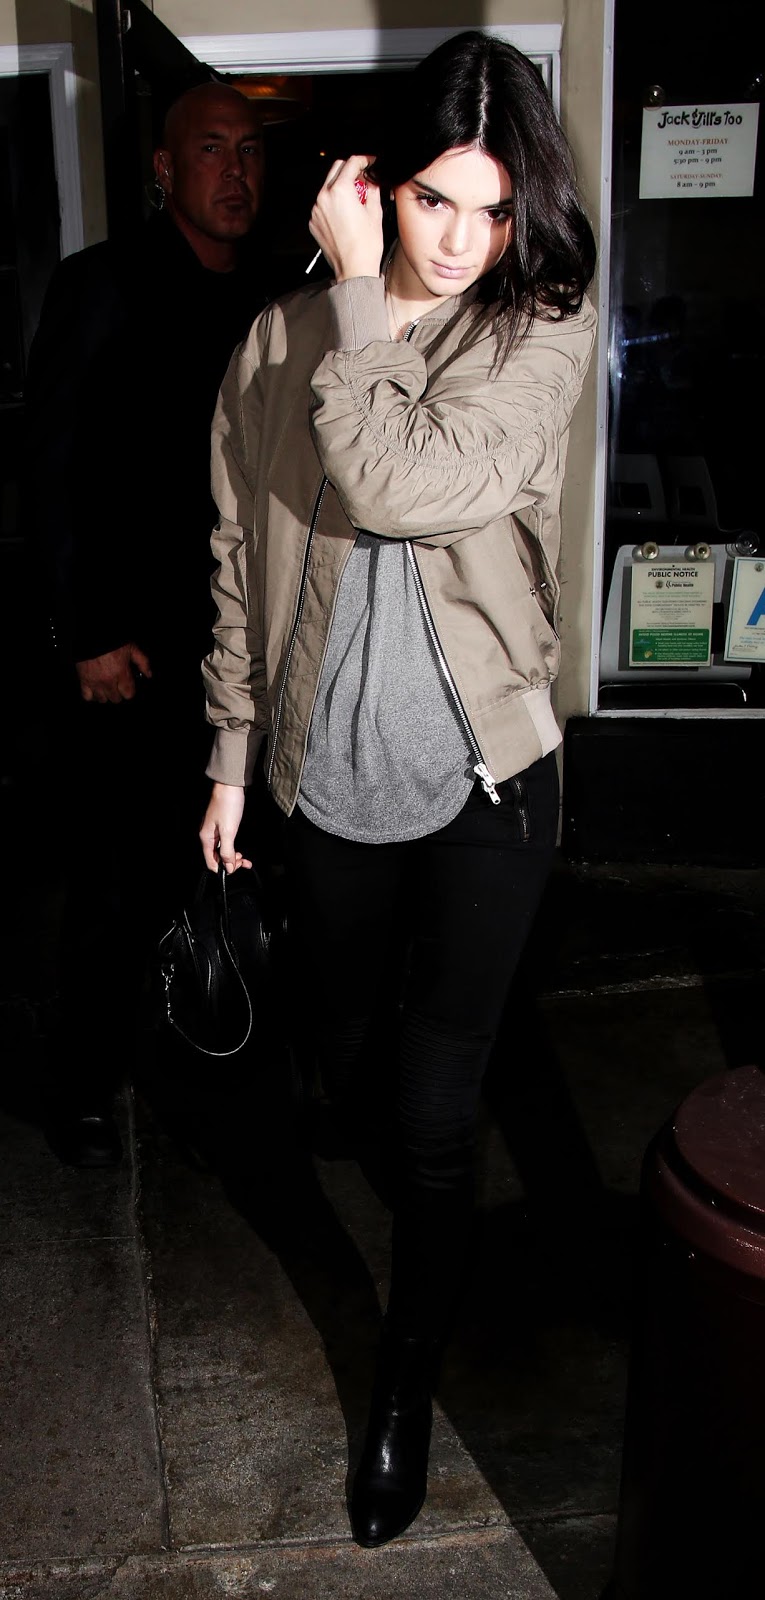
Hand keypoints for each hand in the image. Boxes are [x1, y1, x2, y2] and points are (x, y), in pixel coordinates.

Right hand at [76, 642, 151, 703]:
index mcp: (121, 673)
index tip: (128, 686)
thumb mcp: (132, 648)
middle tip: (117, 686)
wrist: (92, 636)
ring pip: (102, 700)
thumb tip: (149, 674)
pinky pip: (87, 697)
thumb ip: (142, 662)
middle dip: (118, 694)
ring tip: (106, 688)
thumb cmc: (111, 641)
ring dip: (105, 695)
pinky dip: (91, 696)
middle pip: (115, 699)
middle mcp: (108, 681)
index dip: (129, 691)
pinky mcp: (84, 680)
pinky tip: (94, 690)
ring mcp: (95, 682)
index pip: (128, 694)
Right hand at [199, 782, 251, 873]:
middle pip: (217, 858)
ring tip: (245, 859)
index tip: (236, 867)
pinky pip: (226, 843)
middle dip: (230, 863)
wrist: (230, 786)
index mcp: (206, 838)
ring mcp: (215, 831)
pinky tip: (240, 851)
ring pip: (223, 851)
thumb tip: (228, 867)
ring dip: (233, 856)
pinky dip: (233, 848)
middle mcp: (208, 836)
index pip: (211, 862)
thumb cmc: (228, 805)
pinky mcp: (222, 827)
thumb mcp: (228, 831)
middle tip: (243, 862)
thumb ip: (227, 851)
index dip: (223, 868)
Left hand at [309, 155, 382, 281]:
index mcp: (340, 191)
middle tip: (363, 179)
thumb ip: (372, 189)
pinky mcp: (314, 222)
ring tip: (356, 200)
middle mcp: (324, 197)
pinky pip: (323, 204)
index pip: (351, 163)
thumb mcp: (375, 212)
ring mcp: (317, 210)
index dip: (364, 160)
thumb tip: (371, 180)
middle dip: (350, 169)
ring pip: (328, 186)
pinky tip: (346, 214)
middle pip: (336, 169)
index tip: (369, 163)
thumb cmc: (365, 246)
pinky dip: (334, 203)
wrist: (354, 270)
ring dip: (341, 186)